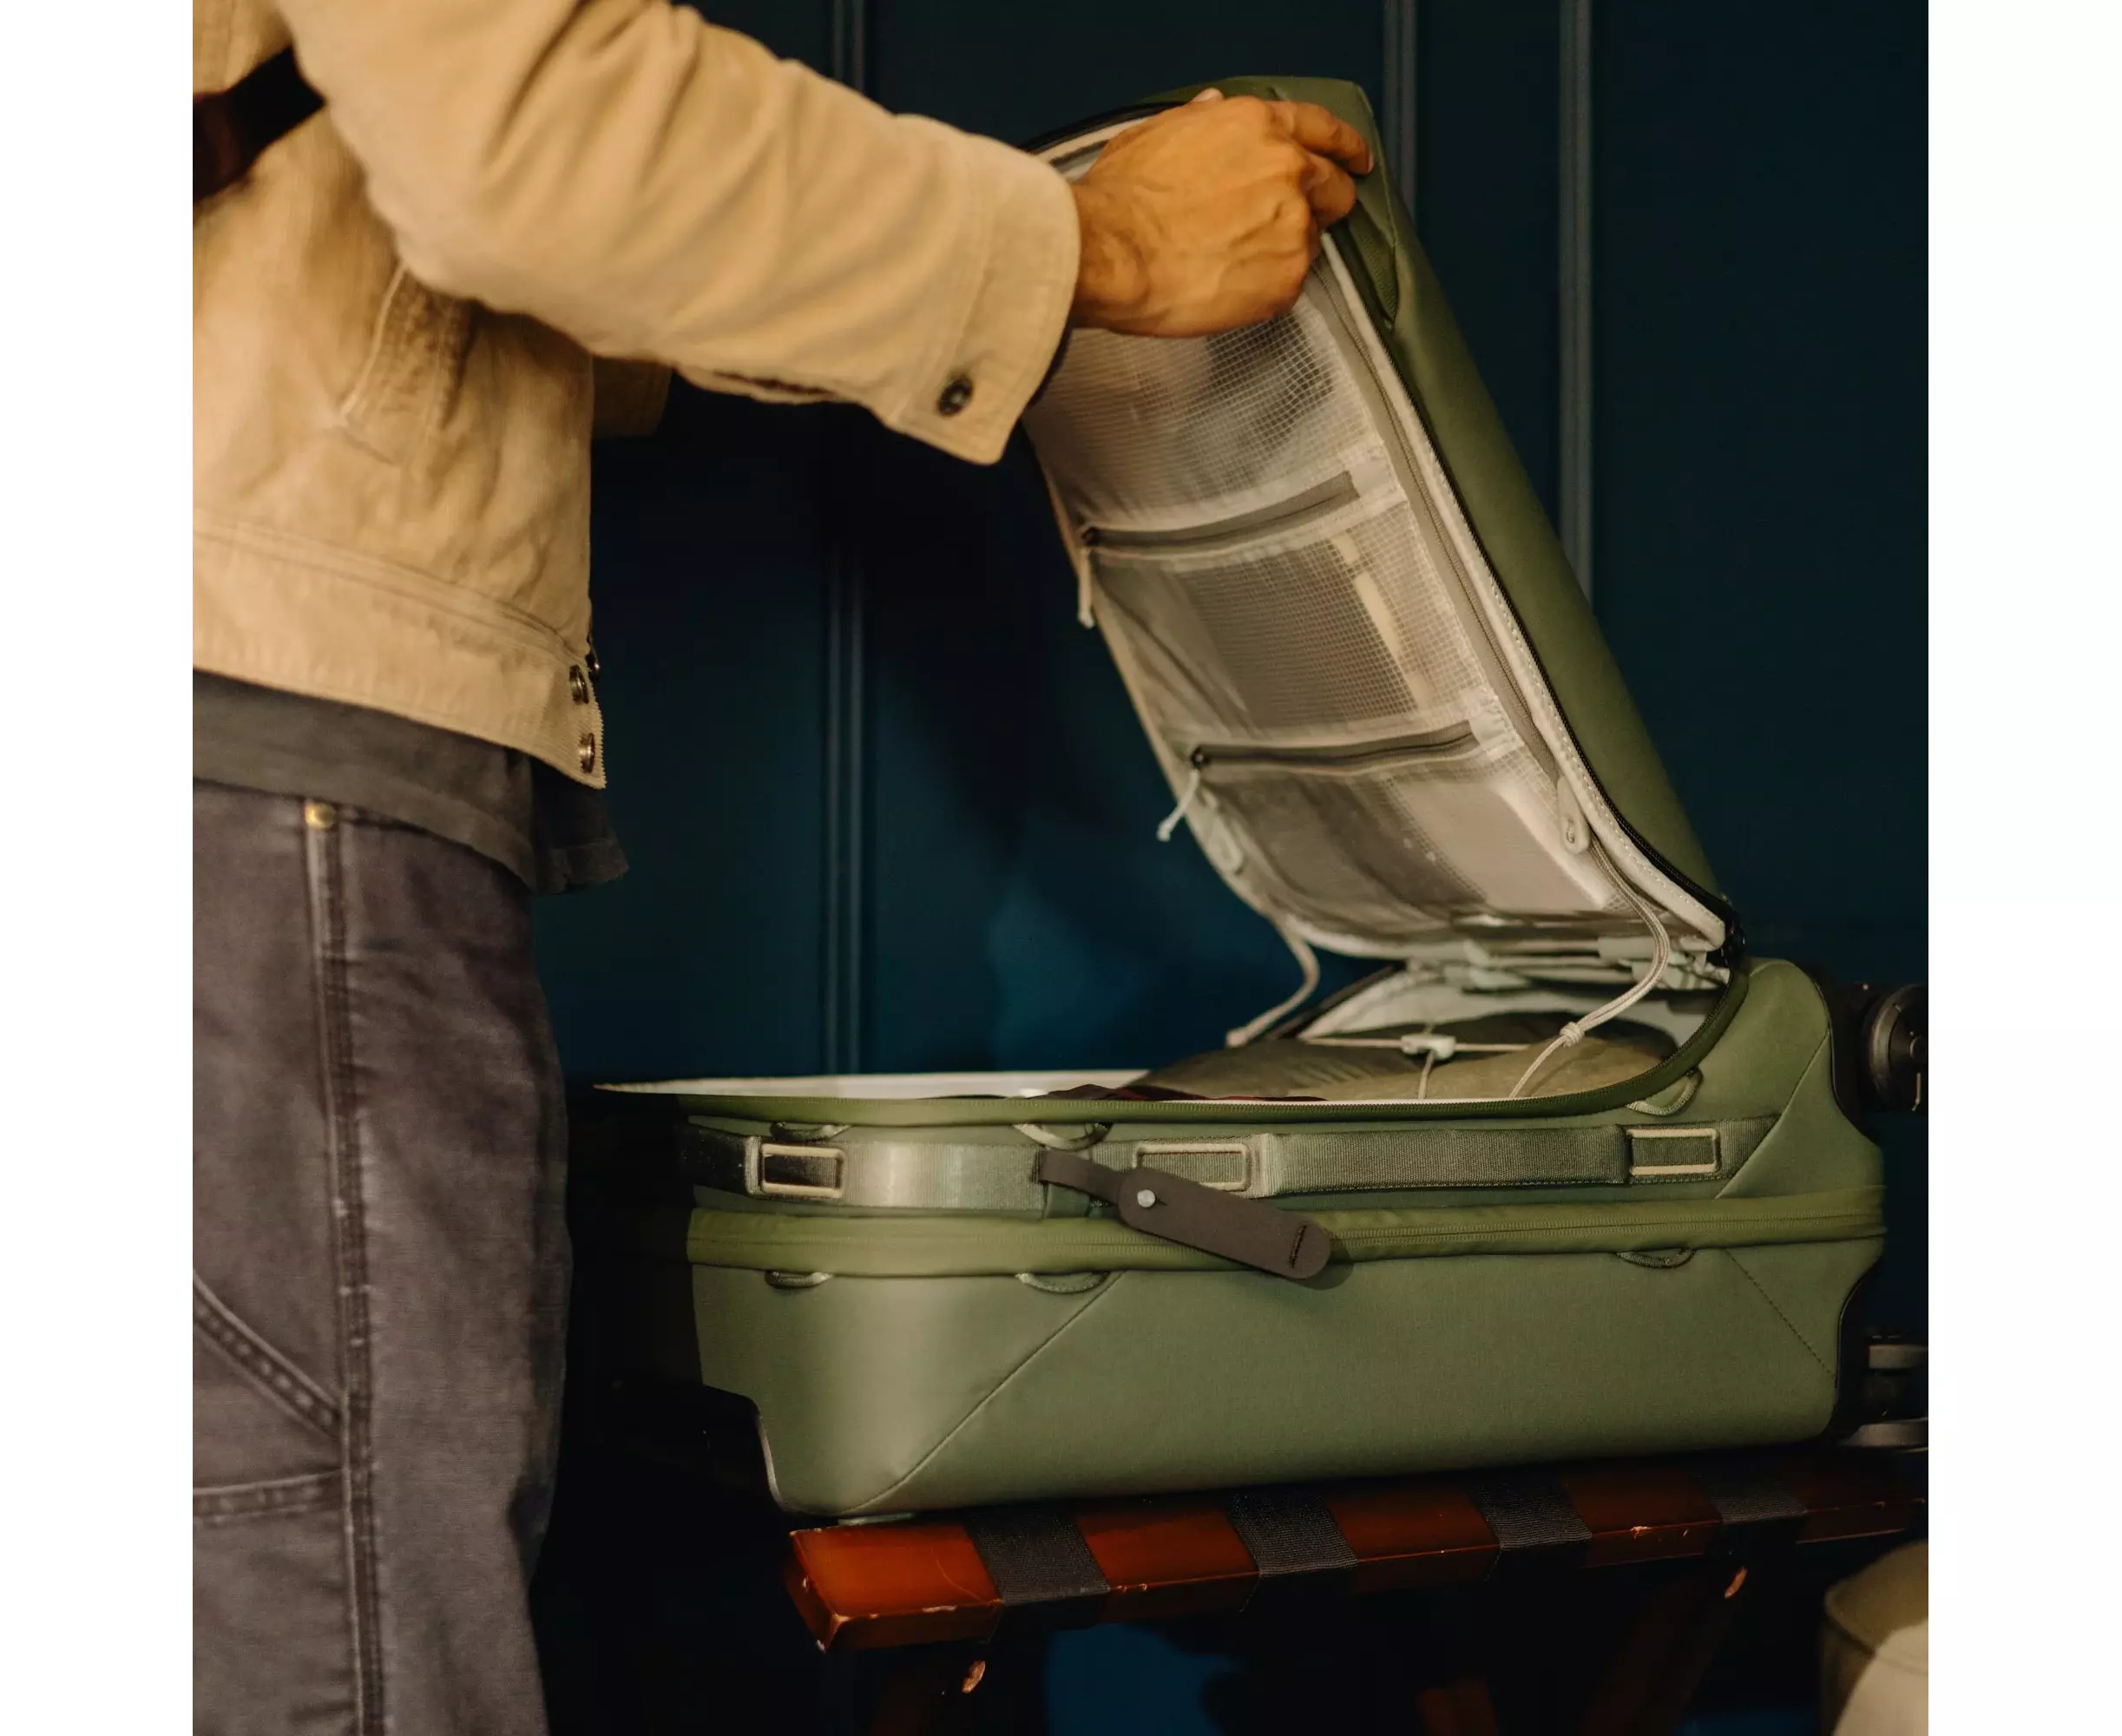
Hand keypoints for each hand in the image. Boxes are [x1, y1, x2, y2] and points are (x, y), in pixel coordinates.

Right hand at [1069, 89, 1373, 338]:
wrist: (1114, 253)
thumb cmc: (1123, 200)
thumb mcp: (1156, 134)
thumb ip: (1198, 120)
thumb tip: (1211, 108)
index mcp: (1257, 127)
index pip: (1323, 129)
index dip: (1345, 146)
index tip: (1355, 160)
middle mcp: (1287, 169)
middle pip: (1333, 188)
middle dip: (1324, 203)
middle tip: (1297, 222)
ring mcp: (1293, 225)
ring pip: (1311, 240)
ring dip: (1285, 249)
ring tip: (1239, 262)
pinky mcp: (1288, 279)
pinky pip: (1291, 283)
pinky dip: (1268, 286)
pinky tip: (1231, 285)